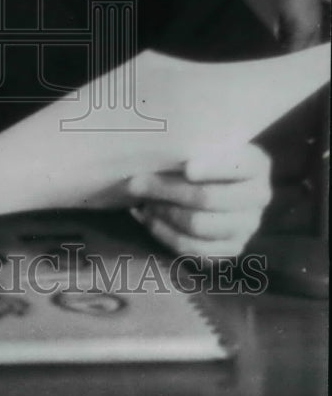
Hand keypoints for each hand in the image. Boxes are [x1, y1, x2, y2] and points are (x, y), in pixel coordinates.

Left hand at [125, 143, 271, 256]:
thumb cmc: (201, 157)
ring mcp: (247, 226)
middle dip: (166, 190)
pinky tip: (151, 220)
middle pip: (208, 198)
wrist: (215, 184)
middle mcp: (258, 197)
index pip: (237, 166)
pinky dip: (166, 234)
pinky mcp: (231, 248)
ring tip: (143, 202)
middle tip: (136, 183)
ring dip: (163, 213)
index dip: (213, 168)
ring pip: (198, 225)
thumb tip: (151, 156)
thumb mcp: (201, 145)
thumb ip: (186, 147)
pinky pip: (195, 249)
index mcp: (256, 164)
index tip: (187, 168)